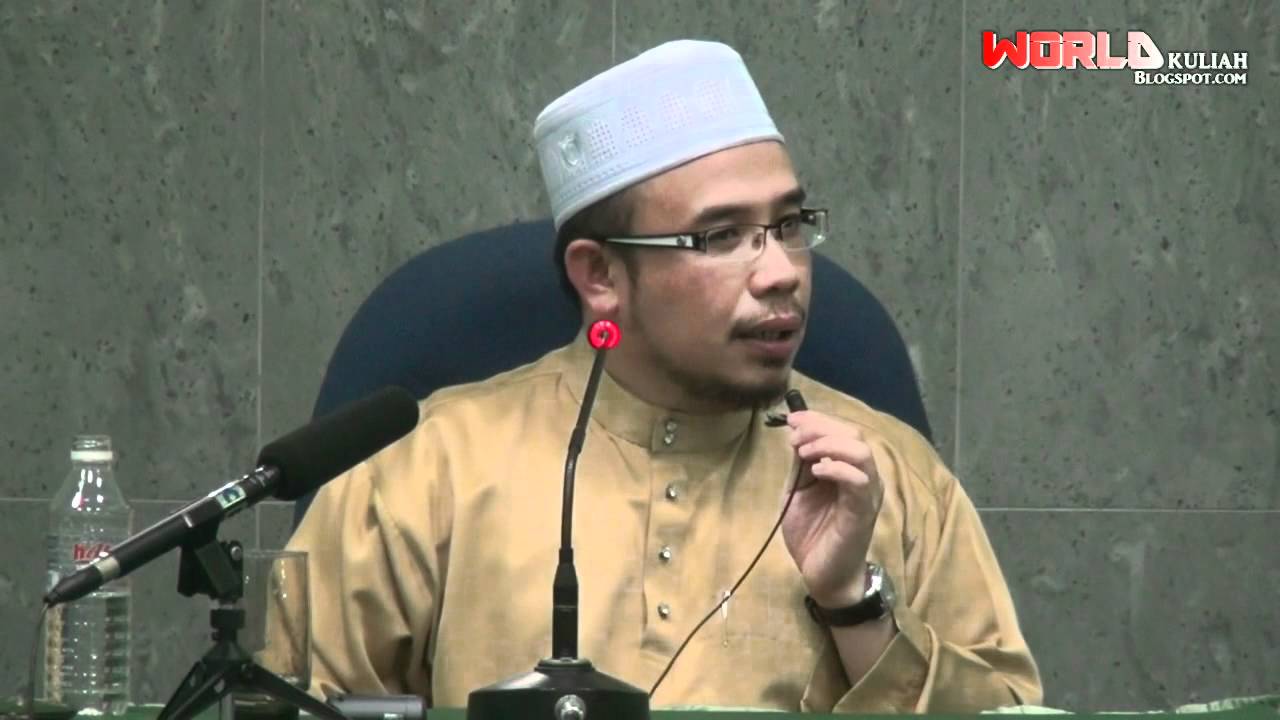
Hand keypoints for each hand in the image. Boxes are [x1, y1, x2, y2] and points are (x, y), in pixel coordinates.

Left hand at [780, 410, 883, 607]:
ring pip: (861, 451)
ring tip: (803, 452)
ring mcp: (867, 493)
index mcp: (849, 468)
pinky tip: (815, 471)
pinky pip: (859, 480)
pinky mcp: (863, 511)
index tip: (790, 419)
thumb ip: (800, 464)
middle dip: (820, 428)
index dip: (817, 419)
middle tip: (794, 438)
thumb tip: (797, 432)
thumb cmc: (812, 534)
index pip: (843, 430)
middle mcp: (864, 476)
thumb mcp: (798, 490)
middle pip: (854, 434)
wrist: (822, 575)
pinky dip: (836, 467)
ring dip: (828, 444)